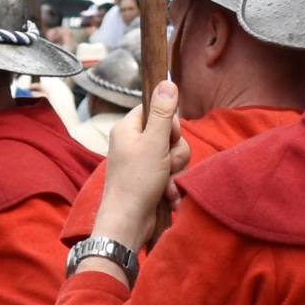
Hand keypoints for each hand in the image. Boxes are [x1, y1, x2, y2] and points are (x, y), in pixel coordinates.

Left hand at [98, 80, 189, 248]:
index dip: (168, 121)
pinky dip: (173, 183)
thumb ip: (163, 113)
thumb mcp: (154, 143)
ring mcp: (142, 161)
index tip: (167, 135)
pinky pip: (172, 171)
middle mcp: (133, 142)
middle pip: (169, 132)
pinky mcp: (151, 177)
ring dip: (176, 169)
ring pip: (174, 153)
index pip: (154, 108)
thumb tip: (166, 82)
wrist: (129, 222)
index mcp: (127, 128)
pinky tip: (167, 195)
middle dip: (175, 150)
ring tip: (165, 183)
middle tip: (166, 162)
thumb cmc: (137, 181)